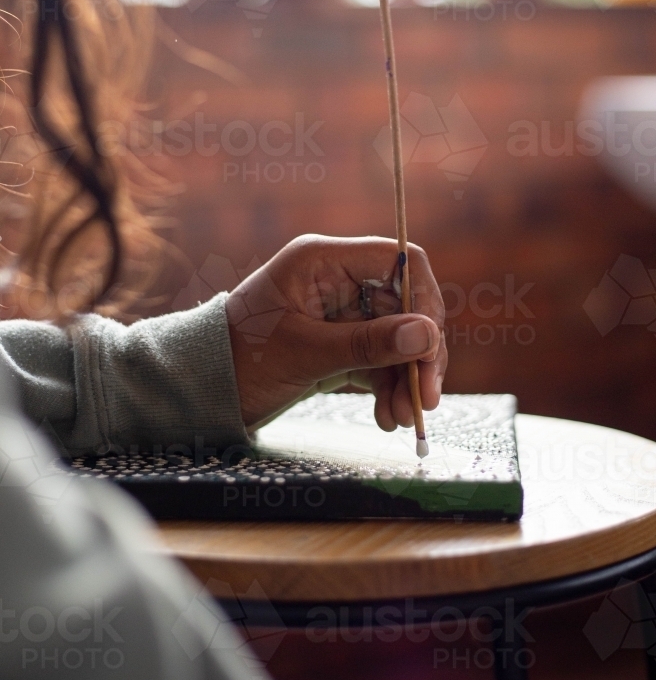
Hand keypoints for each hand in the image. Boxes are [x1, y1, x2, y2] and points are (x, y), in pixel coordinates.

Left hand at [226, 234, 446, 430]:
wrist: (202, 390)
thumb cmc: (240, 359)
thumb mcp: (304, 353)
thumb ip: (368, 344)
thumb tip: (428, 334)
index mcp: (322, 260)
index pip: (397, 260)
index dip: (423, 299)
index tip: (430, 345)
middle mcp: (337, 279)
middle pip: (404, 305)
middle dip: (417, 353)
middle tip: (425, 398)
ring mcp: (340, 312)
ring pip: (397, 337)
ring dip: (405, 378)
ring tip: (400, 418)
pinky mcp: (340, 343)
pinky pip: (380, 359)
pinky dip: (388, 386)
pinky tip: (385, 416)